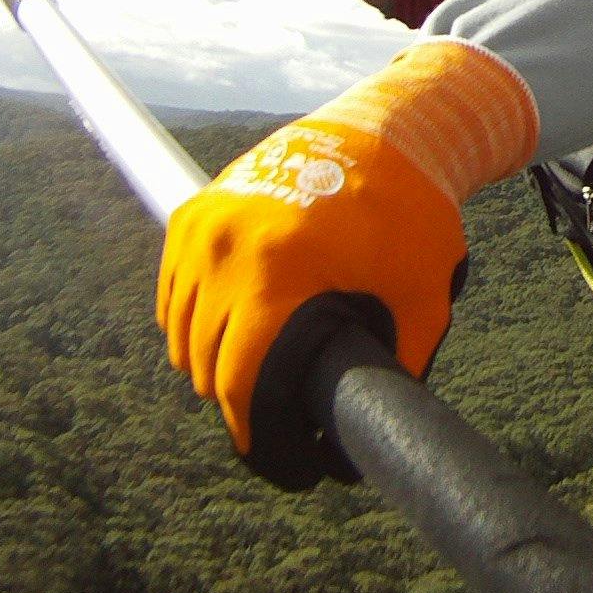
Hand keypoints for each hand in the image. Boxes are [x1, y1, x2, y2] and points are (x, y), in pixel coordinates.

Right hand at [156, 40, 539, 487]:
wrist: (390, 131)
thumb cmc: (412, 217)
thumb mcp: (419, 302)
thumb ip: (393, 372)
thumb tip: (369, 443)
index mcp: (275, 275)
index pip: (238, 383)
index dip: (258, 435)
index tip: (283, 461)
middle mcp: (225, 249)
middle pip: (206, 363)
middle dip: (239, 403)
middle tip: (277, 422)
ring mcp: (205, 227)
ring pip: (181, 332)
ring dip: (209, 366)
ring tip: (253, 383)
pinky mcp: (197, 211)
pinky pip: (172, 294)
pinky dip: (191, 323)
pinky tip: (226, 338)